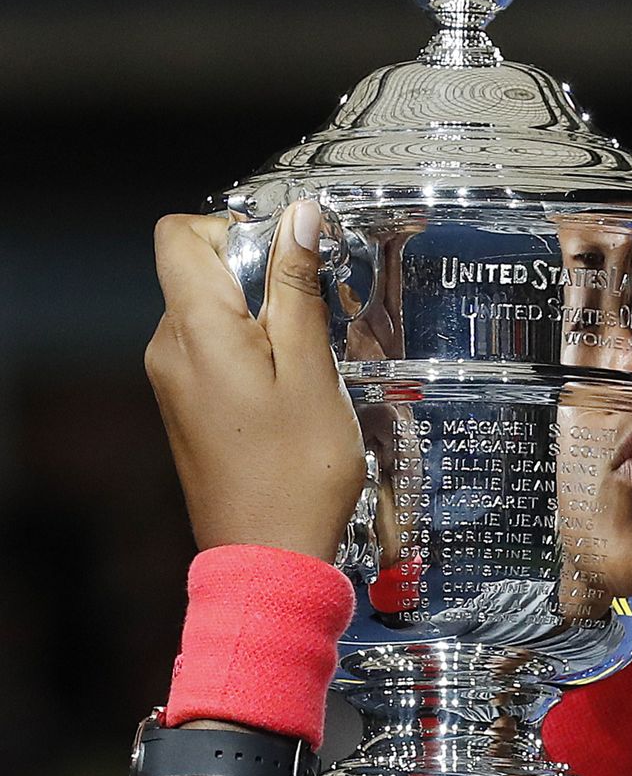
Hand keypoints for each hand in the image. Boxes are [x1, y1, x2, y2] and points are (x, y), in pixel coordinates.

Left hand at [145, 202, 366, 561]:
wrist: (269, 556)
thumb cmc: (296, 474)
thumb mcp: (311, 371)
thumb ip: (299, 289)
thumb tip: (298, 218)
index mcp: (195, 330)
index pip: (181, 234)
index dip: (235, 227)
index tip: (290, 257)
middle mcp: (169, 349)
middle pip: (200, 270)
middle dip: (261, 275)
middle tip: (319, 316)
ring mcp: (172, 380)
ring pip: (211, 312)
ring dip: (263, 317)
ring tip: (312, 362)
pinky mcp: (187, 406)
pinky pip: (213, 351)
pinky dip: (253, 351)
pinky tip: (293, 390)